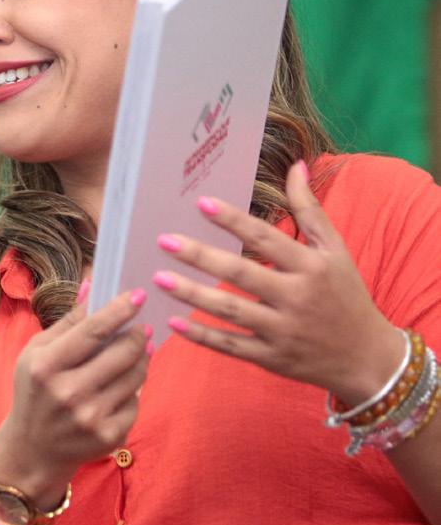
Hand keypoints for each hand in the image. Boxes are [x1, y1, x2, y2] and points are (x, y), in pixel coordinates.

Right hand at [0, 285, 150, 507]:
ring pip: (135, 376)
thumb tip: (94, 283)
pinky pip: (135, 401)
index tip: (138, 294)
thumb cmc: (34, 391)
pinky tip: (123, 383)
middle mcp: (68, 393)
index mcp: (45, 367)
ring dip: (141, 358)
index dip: (120, 310)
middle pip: (121, 353)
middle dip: (138, 334)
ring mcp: (90, 418)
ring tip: (137, 350)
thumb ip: (67, 320)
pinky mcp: (108, 437)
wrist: (32, 449)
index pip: (93, 331)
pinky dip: (133, 388)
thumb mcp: (36, 353)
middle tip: (142, 326)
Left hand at [154, 160, 404, 405]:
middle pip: (240, 274)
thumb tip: (297, 166)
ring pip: (230, 310)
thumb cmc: (346, 296)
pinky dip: (202, 336)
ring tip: (158, 279)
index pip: (266, 239)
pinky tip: (173, 321)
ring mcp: (282, 331)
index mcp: (311, 267)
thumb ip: (310, 210)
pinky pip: (230, 346)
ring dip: (191, 295)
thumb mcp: (336, 250)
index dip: (233, 221)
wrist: (366, 358)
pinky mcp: (271, 359)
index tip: (202, 203)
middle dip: (200, 256)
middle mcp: (296, 298)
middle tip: (164, 241)